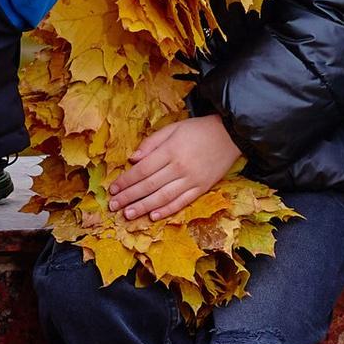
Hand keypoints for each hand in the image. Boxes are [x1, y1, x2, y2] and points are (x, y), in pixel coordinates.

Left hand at [110, 113, 242, 220]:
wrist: (231, 135)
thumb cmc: (199, 129)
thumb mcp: (174, 127)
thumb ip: (152, 142)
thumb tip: (132, 159)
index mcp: (171, 150)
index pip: (143, 170)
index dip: (126, 181)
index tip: (113, 189)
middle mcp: (180, 167)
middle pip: (149, 185)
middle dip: (129, 197)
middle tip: (113, 206)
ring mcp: (192, 180)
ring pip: (163, 197)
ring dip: (143, 207)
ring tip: (128, 214)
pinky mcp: (202, 188)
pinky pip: (182, 202)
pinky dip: (167, 210)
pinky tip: (153, 216)